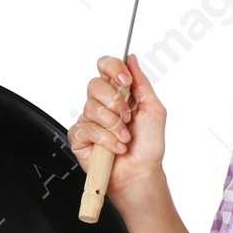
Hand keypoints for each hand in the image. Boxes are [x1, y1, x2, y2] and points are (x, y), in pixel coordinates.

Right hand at [67, 53, 166, 201]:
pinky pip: (85, 128)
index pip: (105, 66)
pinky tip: (115, 148)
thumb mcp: (153, 109)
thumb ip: (142, 82)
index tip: (126, 82)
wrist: (141, 173)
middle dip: (115, 103)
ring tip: (124, 138)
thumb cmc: (148, 146)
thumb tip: (131, 59)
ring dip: (113, 126)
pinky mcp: (79, 137)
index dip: (113, 69)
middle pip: (94, 84)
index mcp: (118, 92)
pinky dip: (104, 140)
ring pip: (90, 107)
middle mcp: (102, 104)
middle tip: (127, 119)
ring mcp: (89, 120)